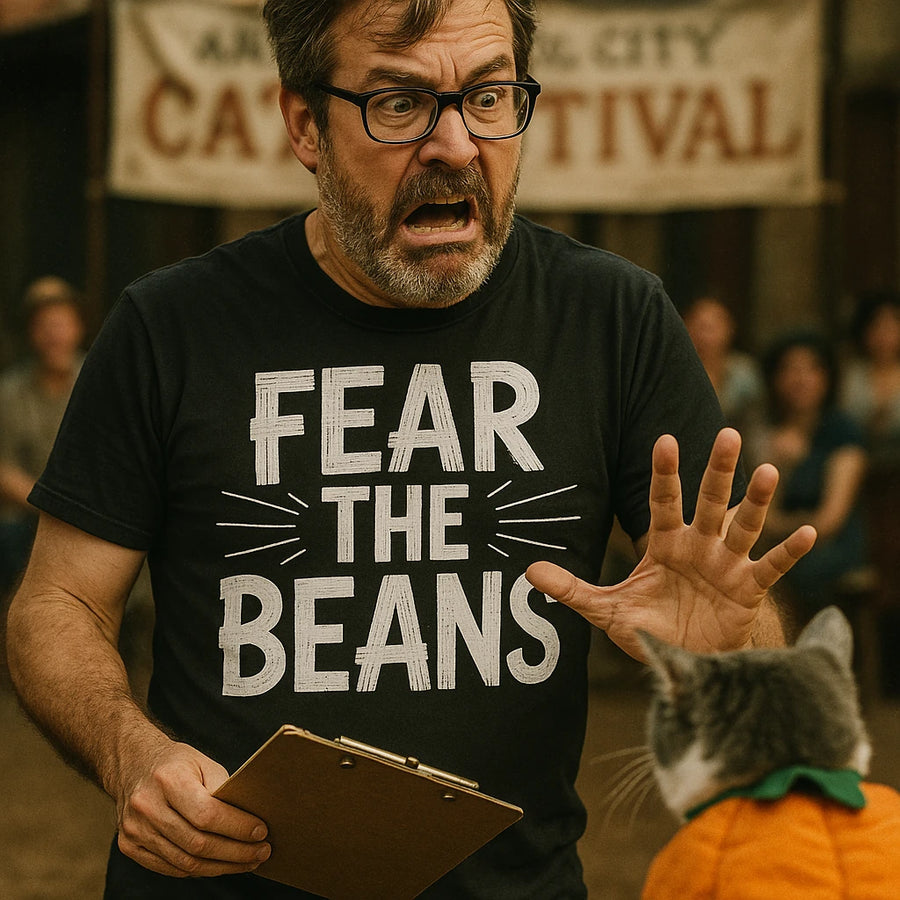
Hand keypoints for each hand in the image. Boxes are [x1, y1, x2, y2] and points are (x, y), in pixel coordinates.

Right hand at [114, 736, 270, 877]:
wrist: (134, 764)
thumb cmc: (177, 763)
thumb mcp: (204, 763)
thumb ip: (223, 790)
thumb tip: (250, 820)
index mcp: (168, 779)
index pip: (207, 814)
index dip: (237, 827)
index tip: (261, 832)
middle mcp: (146, 806)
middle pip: (197, 843)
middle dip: (235, 852)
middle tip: (262, 852)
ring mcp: (134, 829)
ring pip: (185, 862)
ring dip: (221, 867)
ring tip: (247, 862)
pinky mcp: (129, 846)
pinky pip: (170, 867)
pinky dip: (199, 870)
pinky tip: (220, 864)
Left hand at [526, 428, 816, 658]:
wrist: (687, 660)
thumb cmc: (649, 626)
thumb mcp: (606, 609)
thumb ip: (571, 588)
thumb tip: (527, 570)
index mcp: (664, 544)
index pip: (662, 501)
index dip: (663, 472)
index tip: (663, 439)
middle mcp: (698, 545)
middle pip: (709, 501)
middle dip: (716, 470)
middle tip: (727, 433)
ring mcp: (726, 564)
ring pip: (743, 526)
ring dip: (756, 501)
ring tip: (768, 472)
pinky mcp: (749, 590)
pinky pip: (771, 567)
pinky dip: (789, 551)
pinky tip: (808, 532)